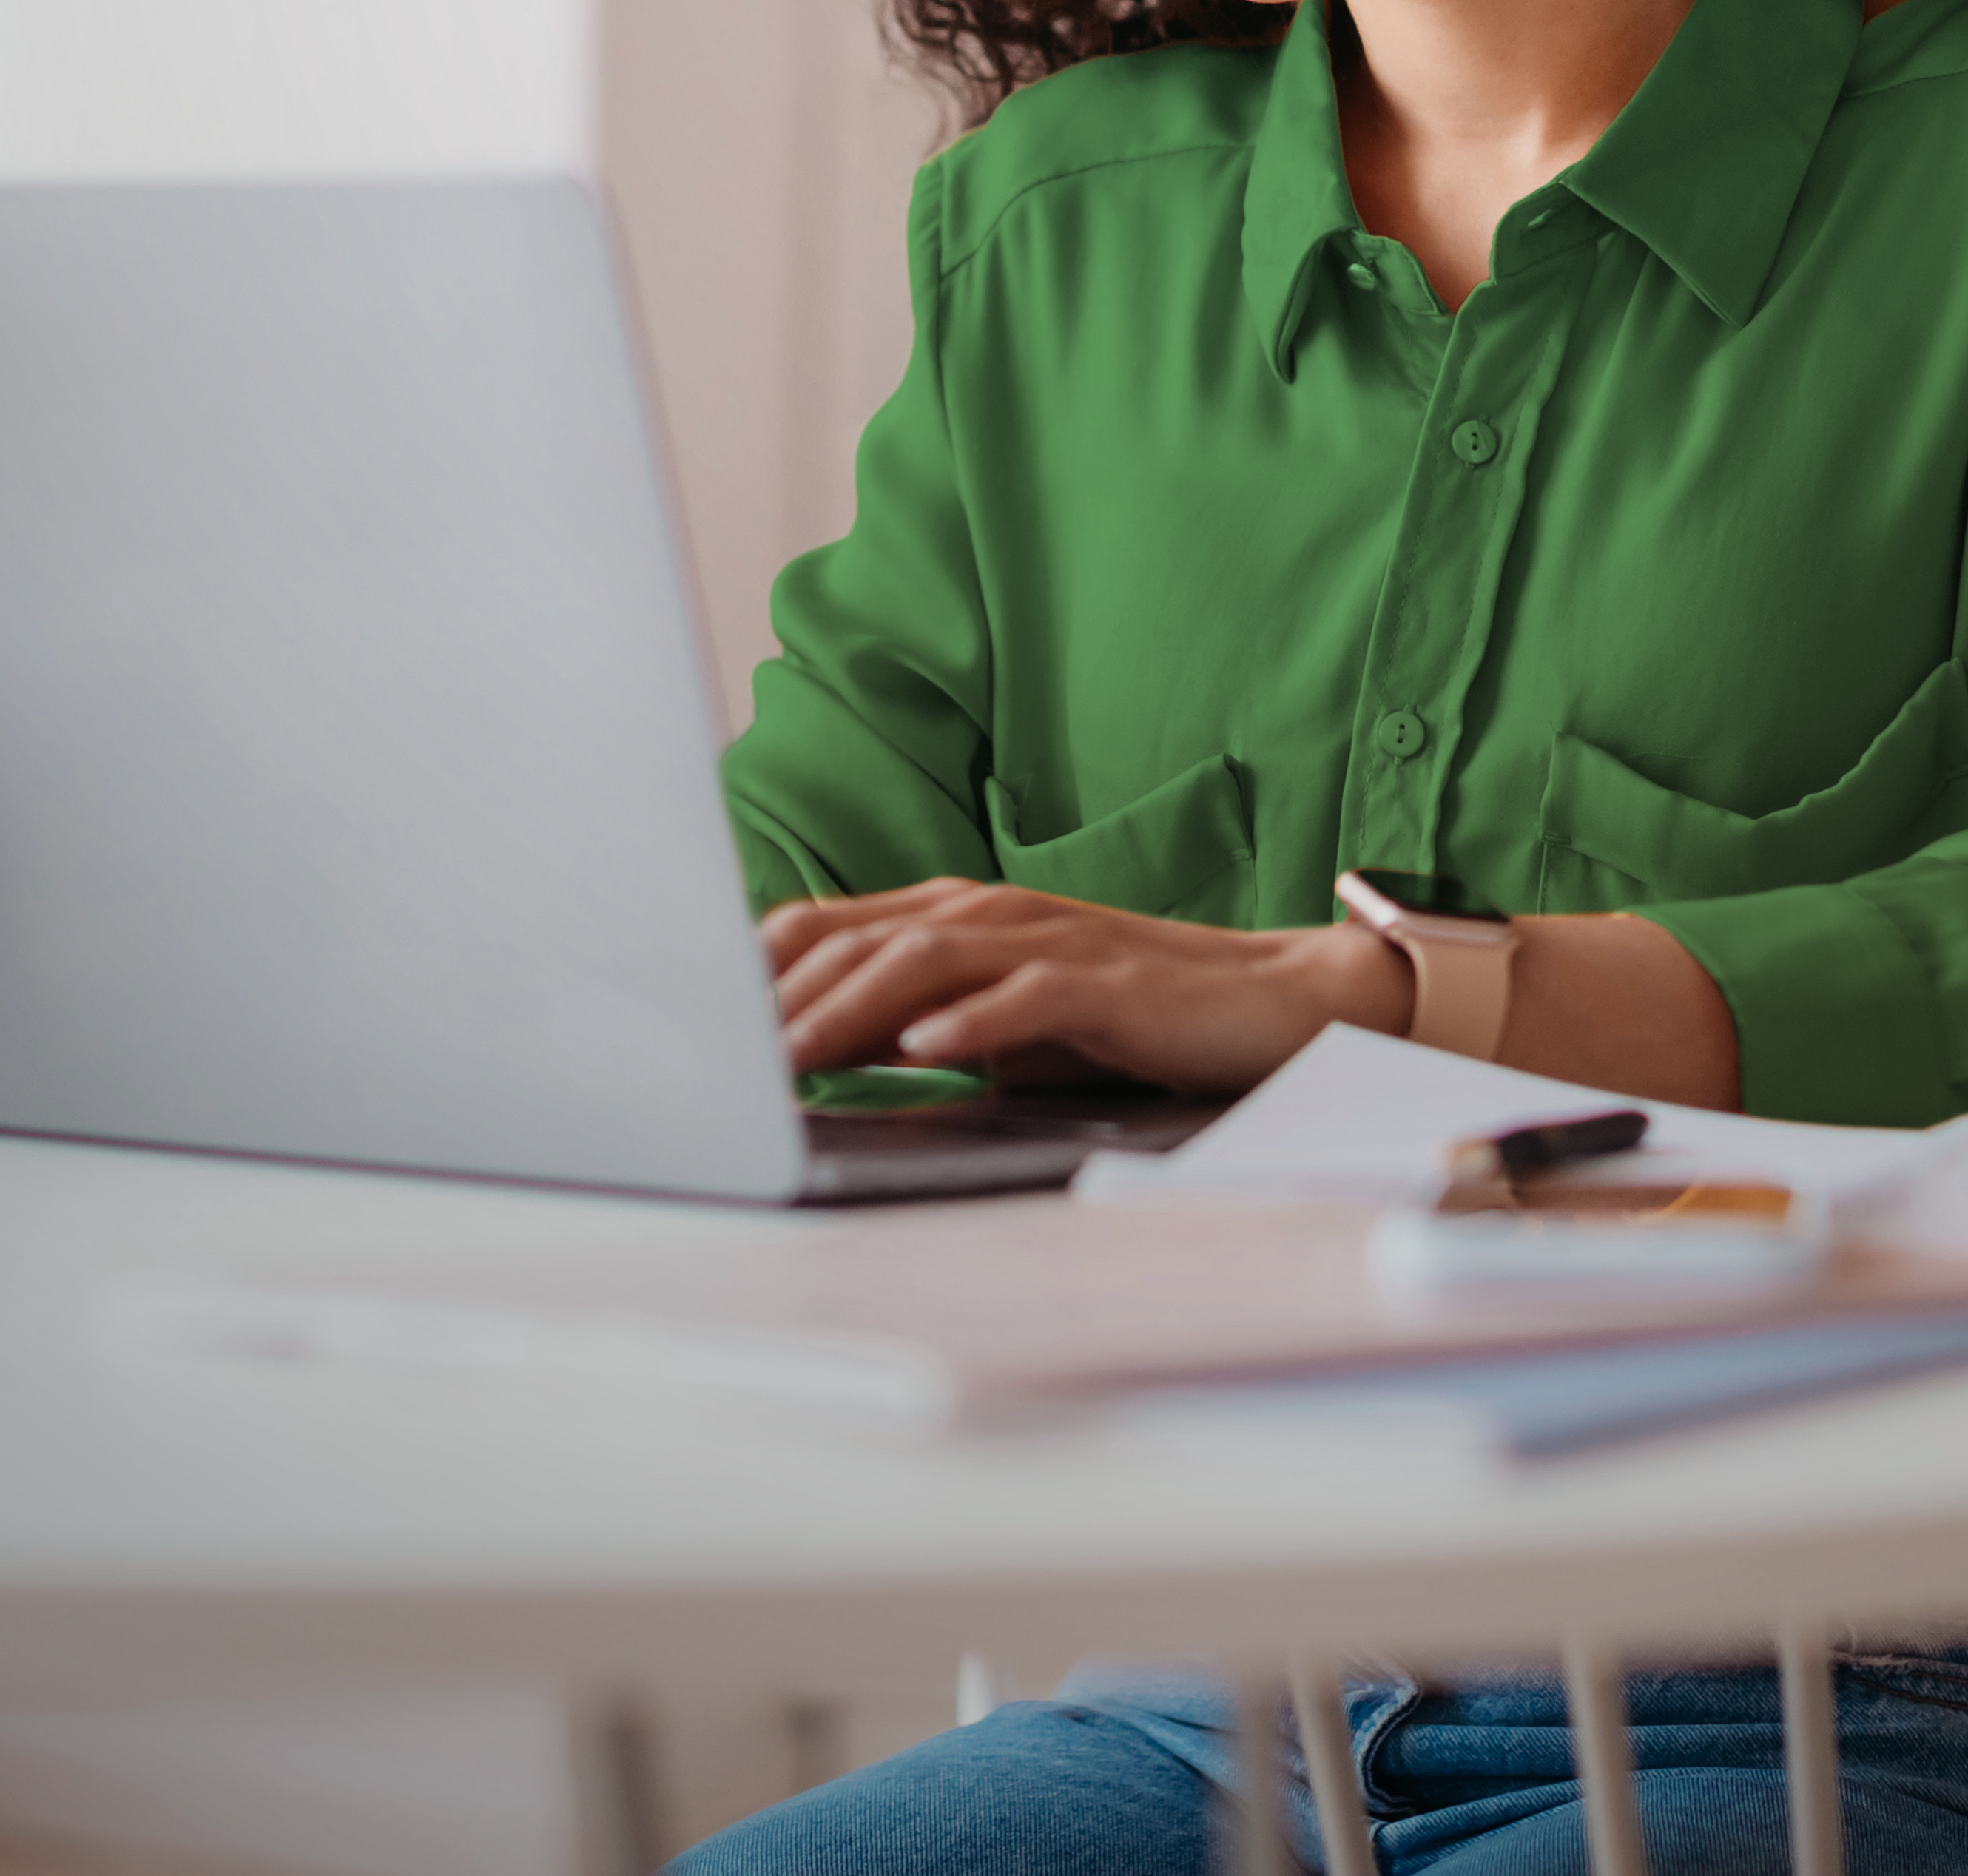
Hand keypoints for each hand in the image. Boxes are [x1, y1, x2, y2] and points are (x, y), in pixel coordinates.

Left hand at [758, 878, 1407, 1096]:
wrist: (1271, 1002)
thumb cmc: (1130, 1015)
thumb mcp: (1007, 1017)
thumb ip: (921, 1020)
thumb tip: (821, 1052)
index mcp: (961, 915)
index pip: (832, 927)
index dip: (759, 970)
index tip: (695, 1021)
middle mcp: (995, 913)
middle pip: (862, 941)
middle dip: (782, 999)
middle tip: (718, 1054)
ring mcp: (1053, 941)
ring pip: (927, 961)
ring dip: (850, 1010)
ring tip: (791, 1054)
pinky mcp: (1108, 982)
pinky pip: (1027, 997)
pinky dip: (970, 1023)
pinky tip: (924, 1051)